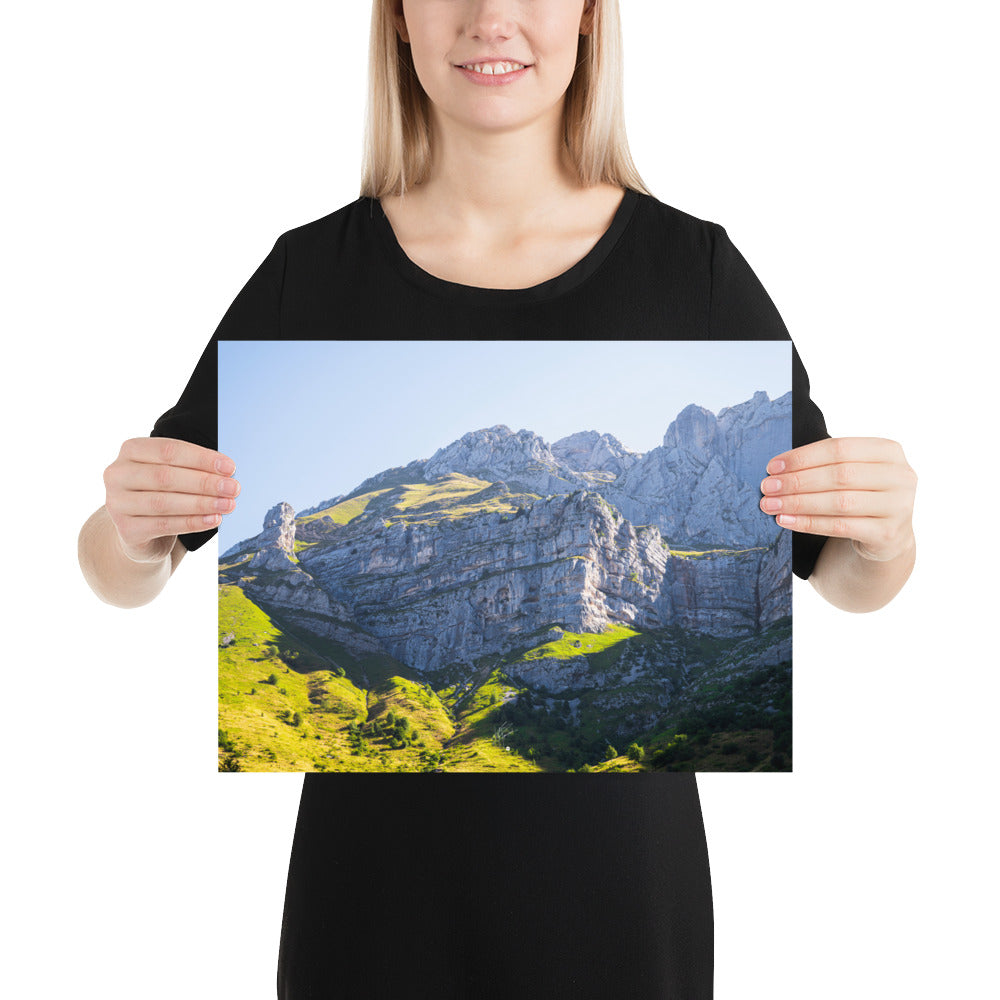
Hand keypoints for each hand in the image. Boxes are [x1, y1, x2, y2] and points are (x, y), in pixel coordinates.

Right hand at [103, 437, 239, 562]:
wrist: (141, 532)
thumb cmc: (163, 493)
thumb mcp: (173, 474)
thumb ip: (193, 468)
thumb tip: (228, 471)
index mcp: (131, 450)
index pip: (169, 450)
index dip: (201, 458)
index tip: (230, 467)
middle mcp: (117, 474)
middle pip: (165, 476)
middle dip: (204, 482)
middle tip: (233, 488)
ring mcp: (117, 503)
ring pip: (164, 502)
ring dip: (201, 503)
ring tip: (228, 505)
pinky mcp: (126, 529)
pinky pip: (164, 525)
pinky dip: (192, 522)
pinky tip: (213, 520)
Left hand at [760, 437, 916, 562]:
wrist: (886, 535)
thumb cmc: (861, 495)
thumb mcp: (853, 472)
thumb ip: (825, 464)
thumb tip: (776, 470)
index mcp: (889, 451)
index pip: (840, 448)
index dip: (803, 457)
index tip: (772, 467)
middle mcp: (901, 476)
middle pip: (839, 475)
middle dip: (797, 481)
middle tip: (767, 487)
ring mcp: (899, 506)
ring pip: (839, 502)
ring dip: (799, 503)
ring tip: (771, 505)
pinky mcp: (888, 533)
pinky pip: (840, 526)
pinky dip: (809, 523)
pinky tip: (786, 521)